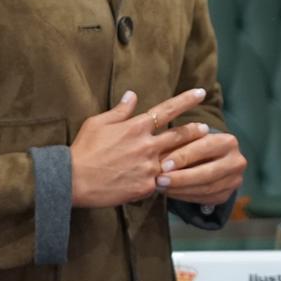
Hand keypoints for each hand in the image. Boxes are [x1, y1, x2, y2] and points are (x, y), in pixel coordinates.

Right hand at [69, 88, 210, 207]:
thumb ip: (120, 110)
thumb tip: (132, 95)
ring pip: (177, 158)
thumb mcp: (98, 122)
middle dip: (195, 130)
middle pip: (179, 135)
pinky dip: (169, 179)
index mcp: (137, 126)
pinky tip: (179, 180)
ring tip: (201, 153)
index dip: (186, 100)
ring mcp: (148, 167)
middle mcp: (147, 145)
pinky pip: (163, 182)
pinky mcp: (145, 187)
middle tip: (207, 127)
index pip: (167, 109)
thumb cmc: (83, 149)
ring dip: (190, 154)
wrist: (73, 180)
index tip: (201, 93)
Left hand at [155, 129, 245, 205]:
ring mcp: (234, 181)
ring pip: (206, 189)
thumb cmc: (197, 144)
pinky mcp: (226, 195)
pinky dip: (185, 197)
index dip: (183, 157)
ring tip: (161, 188)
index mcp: (229, 141)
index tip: (163, 165)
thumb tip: (159, 155)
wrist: (214, 158)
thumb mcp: (191, 138)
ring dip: (181, 190)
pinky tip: (171, 193)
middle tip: (160, 180)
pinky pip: (204, 199)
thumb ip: (179, 143)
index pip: (204, 148)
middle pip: (207, 173)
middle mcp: (237, 161)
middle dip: (181, 178)